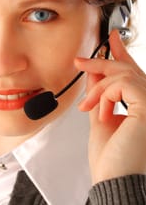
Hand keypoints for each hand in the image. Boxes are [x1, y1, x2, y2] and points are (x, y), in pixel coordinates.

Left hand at [74, 29, 145, 184]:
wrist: (115, 182)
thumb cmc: (111, 159)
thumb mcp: (100, 117)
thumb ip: (99, 94)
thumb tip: (93, 73)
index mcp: (139, 105)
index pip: (132, 72)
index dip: (121, 52)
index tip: (111, 38)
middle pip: (126, 68)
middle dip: (101, 61)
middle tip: (80, 61)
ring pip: (122, 74)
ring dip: (98, 88)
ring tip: (87, 106)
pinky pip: (122, 84)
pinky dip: (105, 95)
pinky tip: (102, 113)